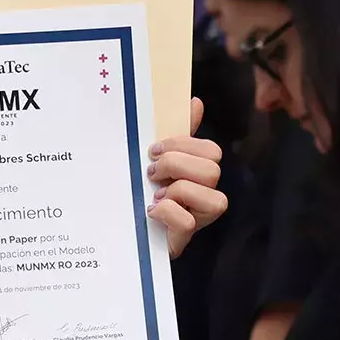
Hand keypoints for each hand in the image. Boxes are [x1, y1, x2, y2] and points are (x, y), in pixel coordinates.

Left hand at [145, 97, 226, 258]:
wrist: (127, 229)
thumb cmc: (144, 191)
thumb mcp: (158, 158)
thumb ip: (178, 134)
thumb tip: (195, 102)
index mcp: (199, 172)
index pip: (211, 150)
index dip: (183, 145)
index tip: (154, 150)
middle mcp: (206, 194)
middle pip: (212, 169)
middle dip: (175, 164)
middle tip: (152, 172)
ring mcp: (199, 217)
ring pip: (210, 195)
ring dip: (176, 190)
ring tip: (155, 194)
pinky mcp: (185, 237)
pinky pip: (187, 221)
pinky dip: (166, 212)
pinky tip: (152, 213)